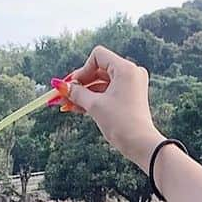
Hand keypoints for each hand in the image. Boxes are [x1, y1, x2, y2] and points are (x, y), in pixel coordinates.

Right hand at [66, 46, 161, 167]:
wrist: (140, 144)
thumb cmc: (120, 123)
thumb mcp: (94, 106)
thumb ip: (77, 93)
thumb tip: (60, 86)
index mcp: (125, 68)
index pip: (98, 57)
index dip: (82, 70)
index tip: (72, 86)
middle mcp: (130, 72)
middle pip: (99, 70)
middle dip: (80, 84)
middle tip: (63, 95)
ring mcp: (131, 85)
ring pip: (102, 84)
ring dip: (85, 93)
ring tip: (67, 105)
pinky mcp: (130, 97)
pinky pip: (108, 92)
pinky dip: (95, 99)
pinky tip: (78, 108)